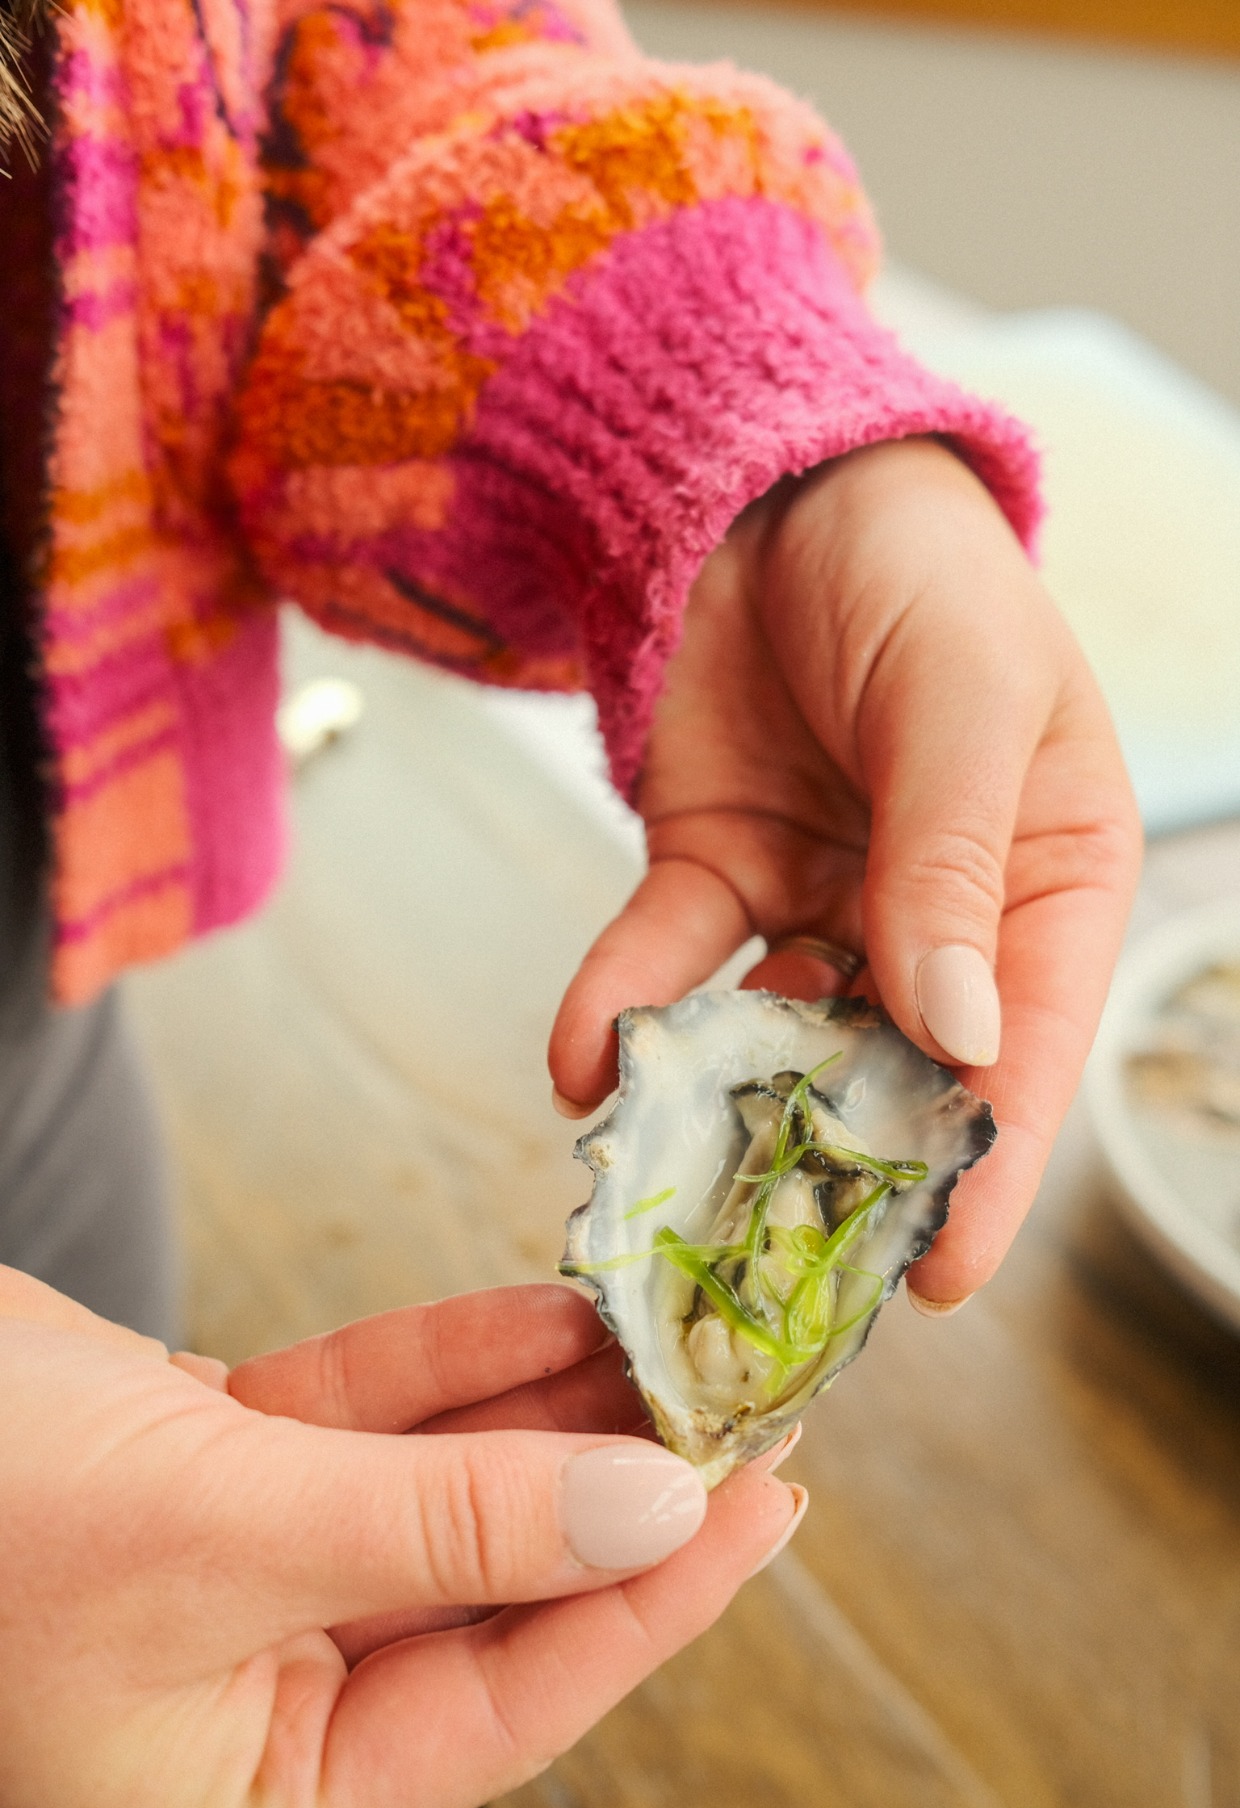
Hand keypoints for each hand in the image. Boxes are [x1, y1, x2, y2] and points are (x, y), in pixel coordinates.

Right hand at [0, 1268, 797, 1807]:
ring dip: (553, 1407)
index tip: (770, 1499)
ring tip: (671, 1332)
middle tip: (745, 1395)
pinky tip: (554, 1308)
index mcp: (254, 1795)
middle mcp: (259, 1698)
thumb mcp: (223, 1528)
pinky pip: (370, 1416)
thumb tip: (649, 1506)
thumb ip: (445, 1523)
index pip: (513, 1695)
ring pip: (442, 1485)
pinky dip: (456, 1361)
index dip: (654, 1592)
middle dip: (617, 1480)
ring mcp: (243, 1573)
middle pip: (495, 1580)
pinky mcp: (217, 1465)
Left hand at [550, 439, 1141, 1306]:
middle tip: (774, 1268)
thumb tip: (957, 1036)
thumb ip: (951, 864)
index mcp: (1045, 885)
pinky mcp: (713, 873)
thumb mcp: (963, 704)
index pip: (1025, 1049)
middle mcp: (937, 918)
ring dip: (718, 1110)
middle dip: (836, 1167)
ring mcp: (817, 905)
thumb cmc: (916, 571)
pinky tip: (578, 1056)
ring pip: (772, 1040)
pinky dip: (619, 1008)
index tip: (939, 1272)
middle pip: (895, 1071)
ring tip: (659, 1182)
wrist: (766, 481)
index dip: (985, 1164)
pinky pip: (664, 963)